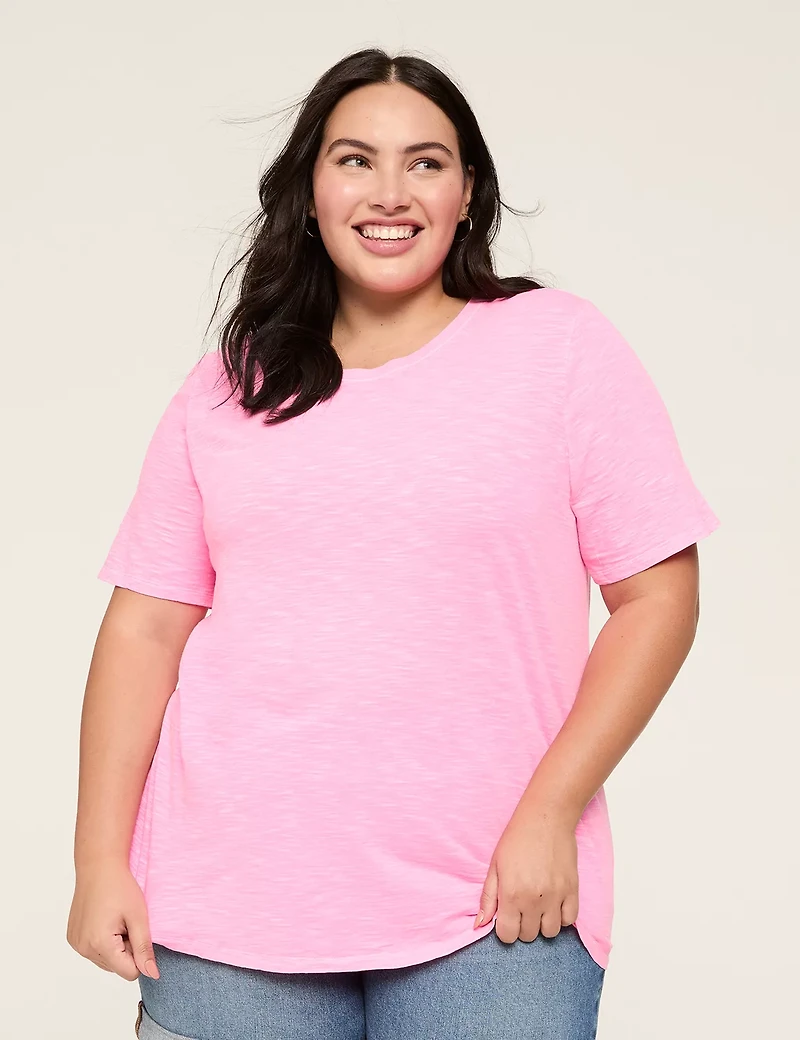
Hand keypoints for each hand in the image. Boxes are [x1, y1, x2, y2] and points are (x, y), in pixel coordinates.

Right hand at [66, 859, 159, 980]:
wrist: (99, 866)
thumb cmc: (120, 886)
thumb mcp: (139, 917)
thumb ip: (144, 949)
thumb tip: (152, 974)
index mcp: (100, 944)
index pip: (129, 972)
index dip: (139, 955)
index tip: (137, 932)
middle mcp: (83, 948)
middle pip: (117, 967)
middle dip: (127, 949)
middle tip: (126, 922)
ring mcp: (76, 944)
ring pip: (106, 960)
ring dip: (115, 946)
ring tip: (116, 920)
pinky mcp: (73, 938)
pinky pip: (94, 951)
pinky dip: (104, 941)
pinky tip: (105, 919)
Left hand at [473, 805, 579, 943]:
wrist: (545, 818)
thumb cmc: (516, 839)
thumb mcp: (495, 866)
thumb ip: (487, 898)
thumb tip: (479, 925)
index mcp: (510, 894)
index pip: (507, 935)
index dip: (505, 929)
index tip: (507, 917)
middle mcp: (533, 900)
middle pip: (528, 936)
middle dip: (522, 925)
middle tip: (522, 907)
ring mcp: (555, 896)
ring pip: (550, 933)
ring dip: (542, 924)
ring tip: (538, 906)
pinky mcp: (572, 890)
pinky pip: (569, 920)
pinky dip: (562, 917)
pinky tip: (554, 903)